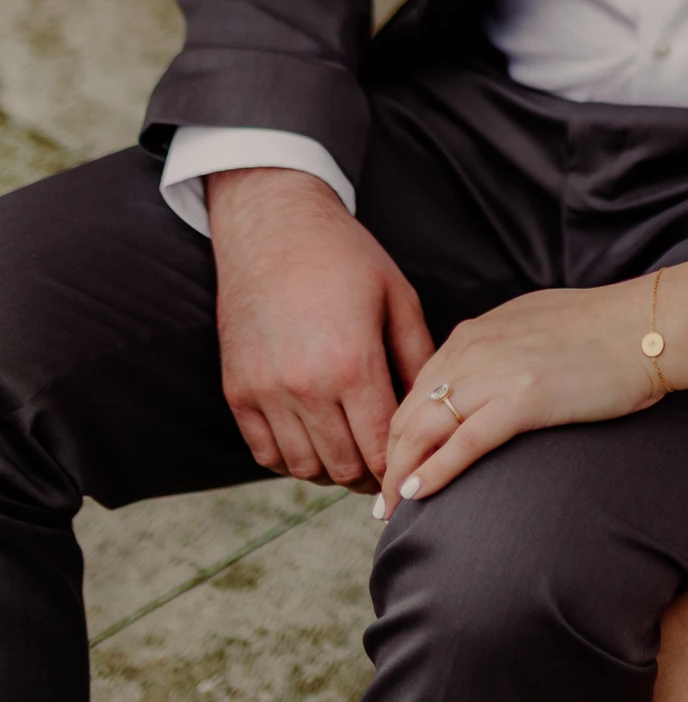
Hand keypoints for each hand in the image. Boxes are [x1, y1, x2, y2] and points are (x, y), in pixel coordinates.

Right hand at [210, 169, 433, 490]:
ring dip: (333, 470)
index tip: (415, 466)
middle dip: (372, 474)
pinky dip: (292, 460)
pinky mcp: (238, 391)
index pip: (382, 447)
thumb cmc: (344, 257)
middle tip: (388, 468)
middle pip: (344, 466)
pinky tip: (316, 442)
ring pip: (304, 467)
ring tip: (354, 455)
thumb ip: (419, 359)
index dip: (402, 466)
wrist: (272, 226)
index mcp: (352, 363)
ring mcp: (265, 391)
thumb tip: (436, 409)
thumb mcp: (398, 298)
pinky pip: (266, 453)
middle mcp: (304, 385)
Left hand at [377, 282, 661, 516]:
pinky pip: (462, 443)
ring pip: (425, 429)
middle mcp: (474, 348)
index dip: (399, 430)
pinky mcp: (522, 400)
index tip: (393, 462)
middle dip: (388, 456)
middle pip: (410, 411)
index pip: (417, 387)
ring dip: (399, 472)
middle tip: (380, 497)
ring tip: (389, 508)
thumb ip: (498, 347)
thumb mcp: (533, 324)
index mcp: (476, 331)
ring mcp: (495, 373)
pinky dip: (433, 471)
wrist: (647, 328)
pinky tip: (415, 495)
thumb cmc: (603, 329)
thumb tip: (483, 375)